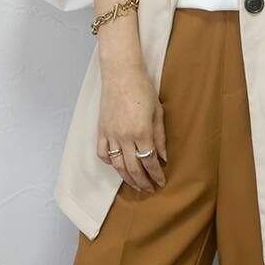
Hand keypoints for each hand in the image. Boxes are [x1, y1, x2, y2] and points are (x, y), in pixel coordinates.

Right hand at [96, 62, 166, 192]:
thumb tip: (163, 157)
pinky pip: (103, 153)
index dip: (156, 174)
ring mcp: (110, 135)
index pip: (149, 161)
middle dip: (143, 181)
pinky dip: (110, 163)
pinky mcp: (101, 131)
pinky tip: (118, 166)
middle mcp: (124, 137)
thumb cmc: (143, 90)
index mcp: (141, 132)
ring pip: (117, 165)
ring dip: (127, 178)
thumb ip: (160, 137)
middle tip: (150, 189)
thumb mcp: (158, 112)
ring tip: (136, 184)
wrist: (121, 75)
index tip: (161, 182)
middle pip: (133, 168)